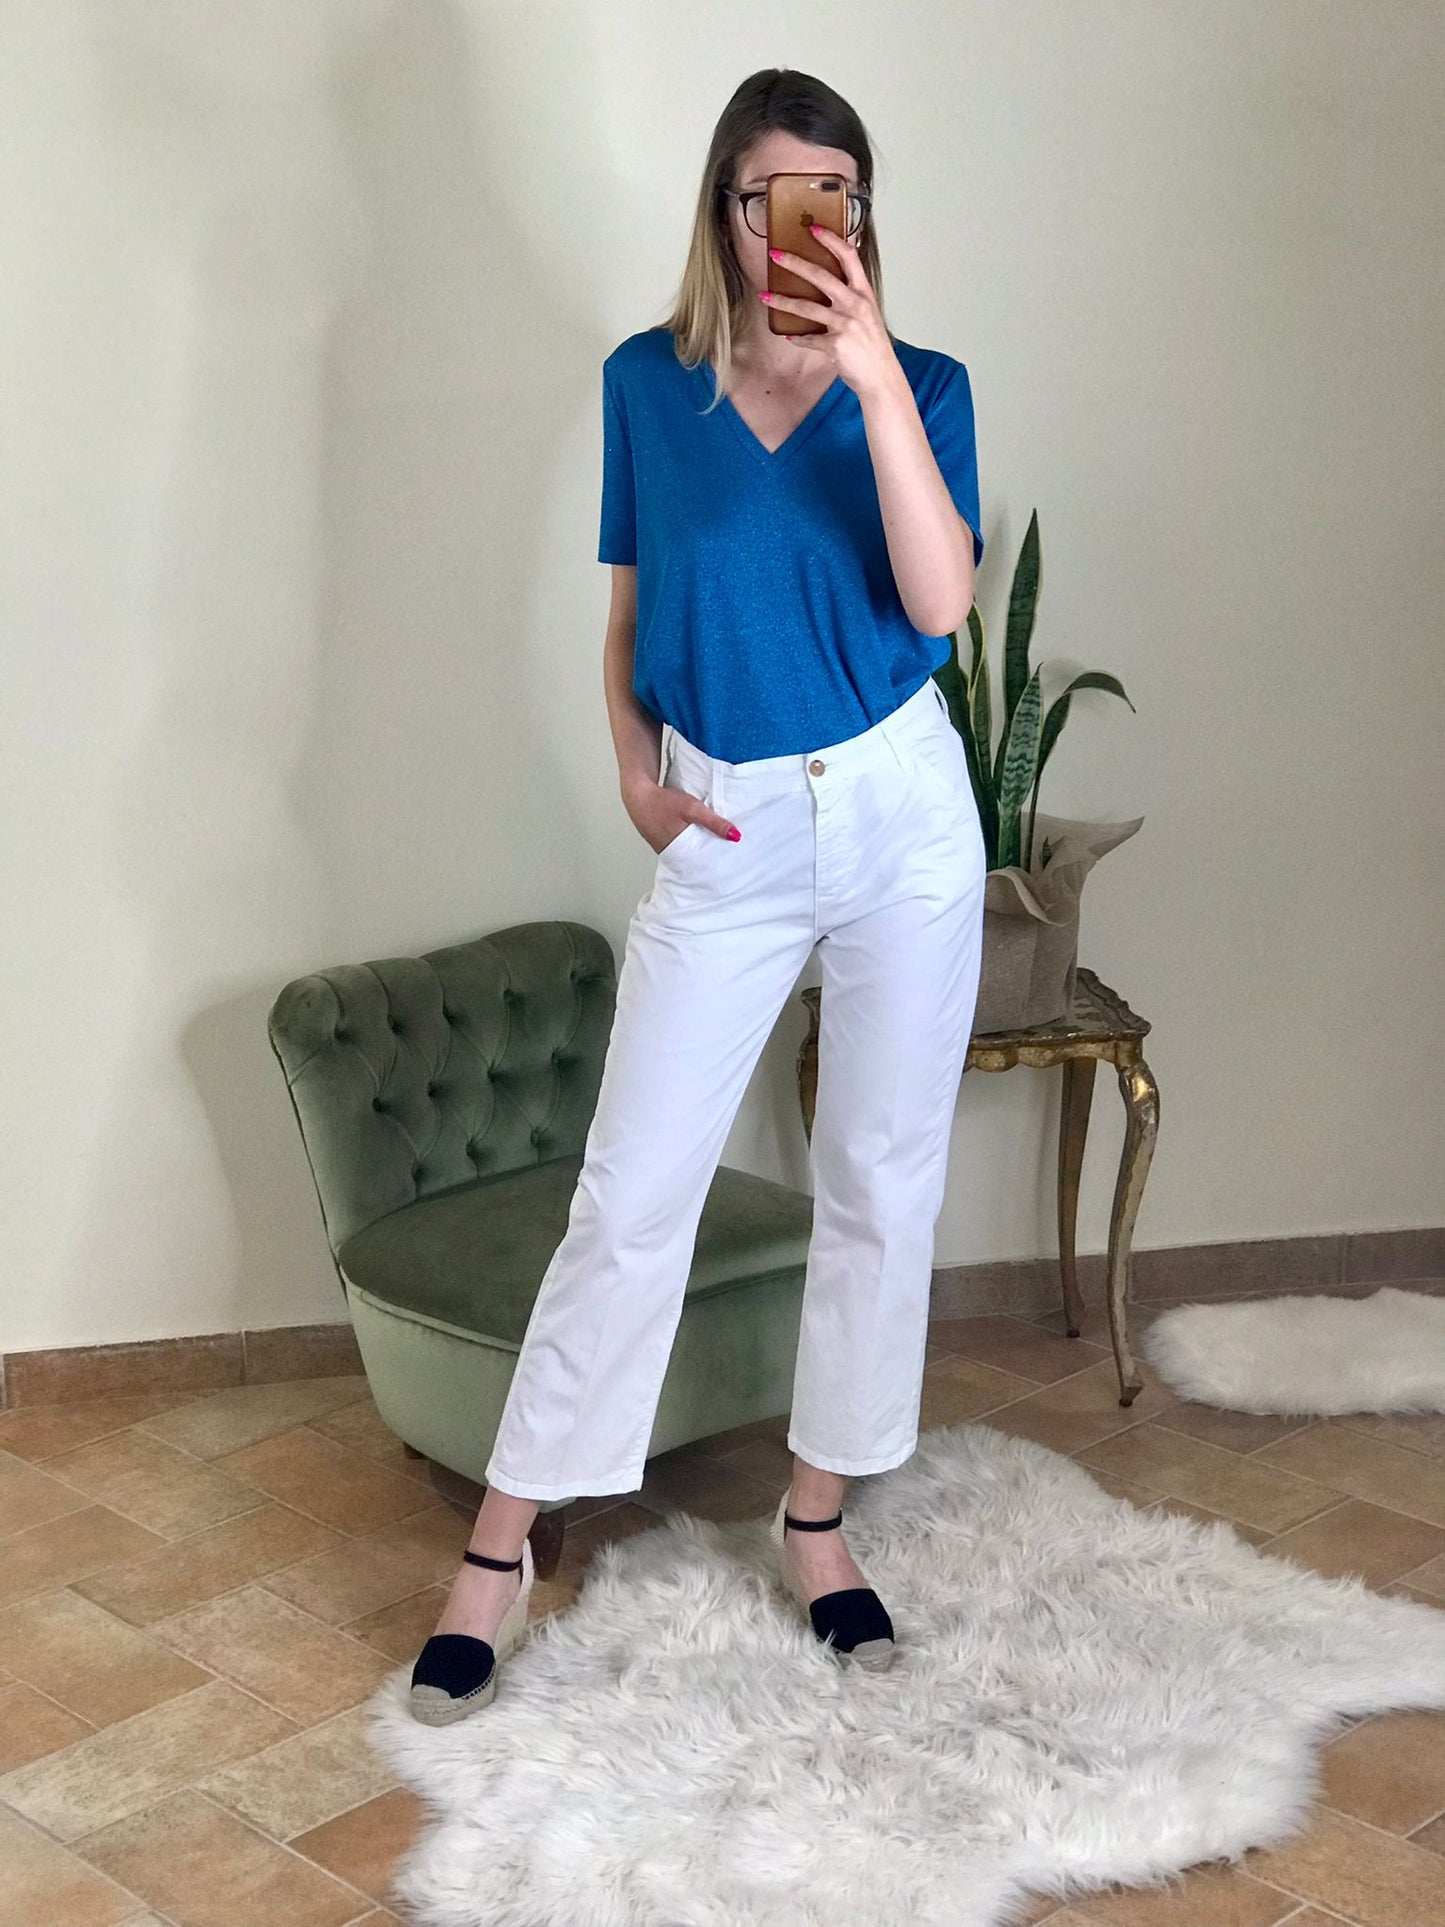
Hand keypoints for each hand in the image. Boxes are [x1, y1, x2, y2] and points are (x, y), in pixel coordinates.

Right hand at [621, 774, 737, 855]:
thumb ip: (714, 823)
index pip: (702, 865)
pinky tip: (695, 837)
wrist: (638, 795)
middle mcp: (670, 854)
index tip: (729, 864)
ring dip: (698, 850)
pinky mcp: (662, 841)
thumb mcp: (693, 809)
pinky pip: (679, 846)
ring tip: (715, 849)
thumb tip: (735, 836)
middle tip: (726, 858)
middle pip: (695, 860)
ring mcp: (664, 848)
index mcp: (679, 851)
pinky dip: (688, 843)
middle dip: (709, 859)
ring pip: (687, 853)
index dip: (715, 865)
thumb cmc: (663, 802)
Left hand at [763, 224, 899, 401]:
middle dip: (795, 263)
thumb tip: (843, 267)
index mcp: (864, 292)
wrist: (881, 377)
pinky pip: (810, 339)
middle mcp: (856, 304)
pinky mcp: (836, 345)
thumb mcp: (868, 312)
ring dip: (783, 301)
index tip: (813, 229)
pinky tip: (789, 336)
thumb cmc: (873, 345)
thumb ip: (854, 292)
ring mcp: (846, 324)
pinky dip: (798, 338)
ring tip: (764, 296)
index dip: (831, 240)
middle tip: (775, 254)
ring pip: (807, 308)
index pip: (848, 257)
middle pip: (821, 276)